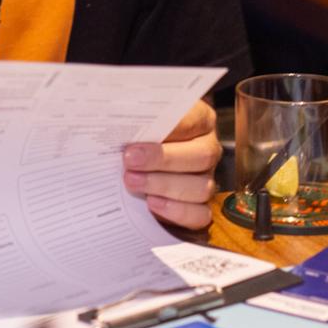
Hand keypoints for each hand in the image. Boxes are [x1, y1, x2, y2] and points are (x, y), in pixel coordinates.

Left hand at [123, 100, 219, 228]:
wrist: (135, 159)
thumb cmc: (138, 133)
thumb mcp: (138, 117)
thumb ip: (137, 114)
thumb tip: (120, 112)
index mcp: (200, 119)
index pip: (195, 120)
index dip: (172, 127)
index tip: (143, 132)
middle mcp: (207, 148)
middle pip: (202, 156)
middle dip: (163, 159)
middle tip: (130, 159)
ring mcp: (206, 179)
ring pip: (201, 187)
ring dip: (163, 186)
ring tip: (132, 181)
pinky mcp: (200, 207)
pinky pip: (199, 215)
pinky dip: (176, 211)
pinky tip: (152, 202)